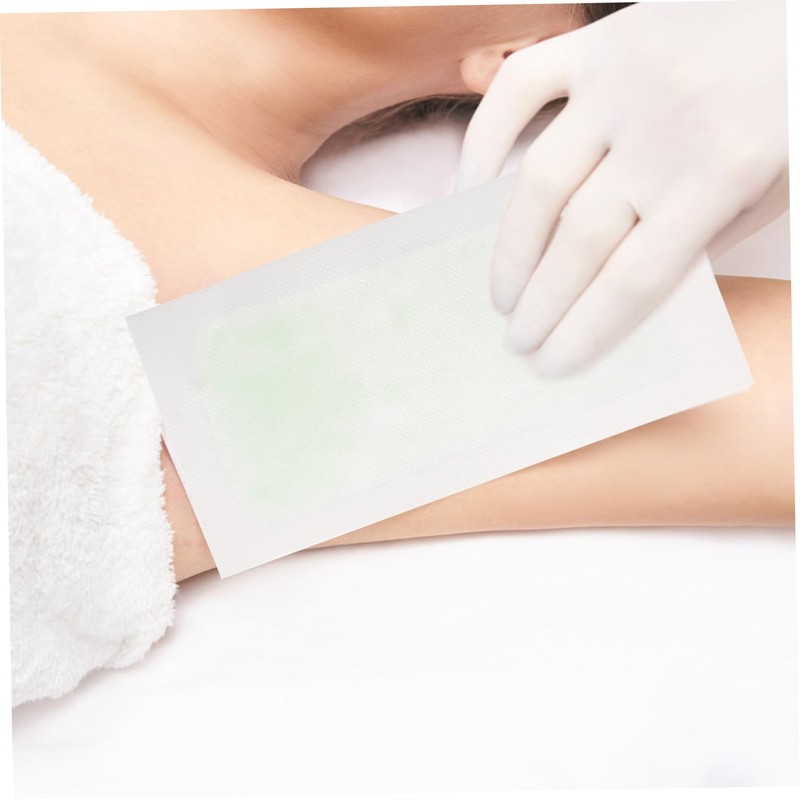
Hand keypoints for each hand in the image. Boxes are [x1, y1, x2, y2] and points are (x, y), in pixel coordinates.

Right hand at [457, 0, 788, 375]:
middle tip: (517, 341)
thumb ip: (706, 239)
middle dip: (540, 304)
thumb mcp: (781, 187)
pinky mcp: (596, 42)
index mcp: (725, 170)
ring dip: (510, 249)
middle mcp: (665, 127)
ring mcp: (621, 80)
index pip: (633, 278)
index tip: (551, 364)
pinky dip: (483, 143)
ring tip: (500, 294)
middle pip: (580, 241)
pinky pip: (517, 92)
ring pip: (539, 180)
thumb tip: (625, 290)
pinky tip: (471, 191)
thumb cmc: (798, 99)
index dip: (585, 331)